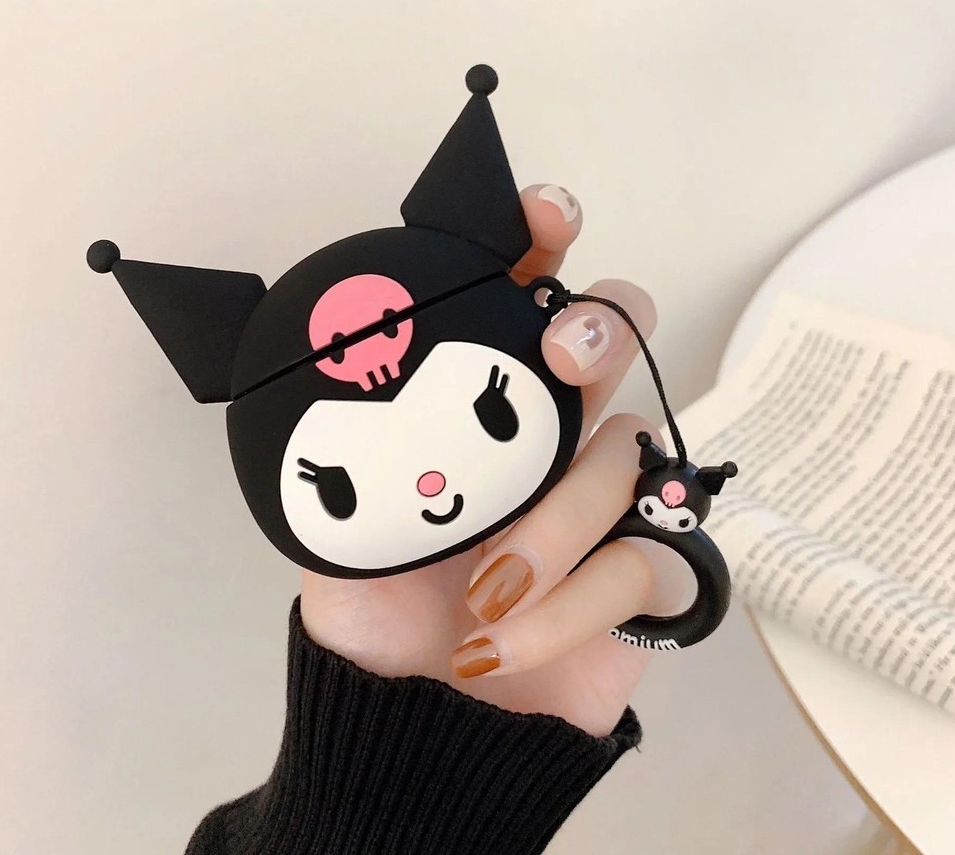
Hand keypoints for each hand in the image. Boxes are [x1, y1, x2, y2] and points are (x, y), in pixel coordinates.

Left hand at [301, 184, 674, 736]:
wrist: (427, 736)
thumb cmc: (378, 626)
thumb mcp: (334, 531)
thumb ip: (334, 454)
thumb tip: (306, 366)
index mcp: (479, 415)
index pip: (519, 303)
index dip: (540, 244)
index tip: (543, 217)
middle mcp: (550, 440)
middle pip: (615, 337)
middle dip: (602, 326)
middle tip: (561, 358)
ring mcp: (606, 503)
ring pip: (621, 457)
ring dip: (550, 528)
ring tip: (484, 597)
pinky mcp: (648, 576)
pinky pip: (643, 558)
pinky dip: (571, 605)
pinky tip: (509, 646)